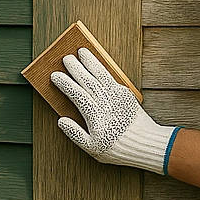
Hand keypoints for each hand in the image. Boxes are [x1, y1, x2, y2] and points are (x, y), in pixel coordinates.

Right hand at [51, 49, 178, 173]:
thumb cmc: (117, 148)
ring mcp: (117, 97)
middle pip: (88, 81)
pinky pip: (112, 78)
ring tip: (82, 51)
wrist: (144, 144)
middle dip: (76, 68)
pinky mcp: (126, 94)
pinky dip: (103, 69)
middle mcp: (106, 103)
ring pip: (101, 75)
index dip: (65, 84)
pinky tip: (97, 64)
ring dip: (91, 62)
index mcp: (95, 116)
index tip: (55, 76)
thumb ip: (75, 133)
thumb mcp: (92, 147)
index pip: (76, 94)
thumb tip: (61, 121)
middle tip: (66, 58)